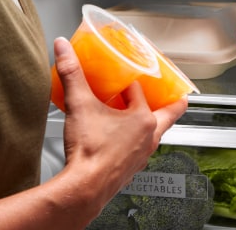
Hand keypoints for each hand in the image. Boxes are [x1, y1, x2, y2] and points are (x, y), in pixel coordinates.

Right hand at [53, 38, 186, 197]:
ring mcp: (142, 156)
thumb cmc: (90, 153)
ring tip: (140, 115)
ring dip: (150, 123)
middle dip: (170, 103)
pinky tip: (119, 141)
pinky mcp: (130, 170)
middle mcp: (149, 138)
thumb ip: (71, 73)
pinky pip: (139, 151)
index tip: (122, 75)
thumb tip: (64, 48)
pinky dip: (134, 142)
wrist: (83, 188)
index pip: (140, 91)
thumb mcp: (79, 105)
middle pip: (168, 114)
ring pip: (155, 134)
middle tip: (171, 93)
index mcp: (144, 120)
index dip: (129, 81)